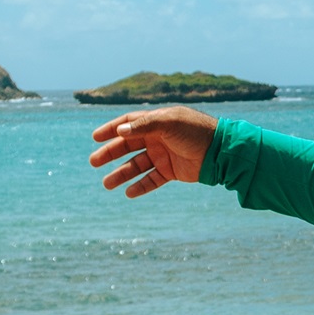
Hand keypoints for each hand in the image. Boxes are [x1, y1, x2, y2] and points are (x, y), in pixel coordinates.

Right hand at [88, 106, 216, 198]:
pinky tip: (128, 193)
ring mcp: (164, 155)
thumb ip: (144, 126)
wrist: (220, 151)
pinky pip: (152, 180)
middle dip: (110, 153)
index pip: (128, 123)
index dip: (111, 129)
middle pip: (128, 146)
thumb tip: (119, 131)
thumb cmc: (195, 131)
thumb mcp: (169, 123)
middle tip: (93, 162)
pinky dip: (140, 186)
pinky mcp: (171, 171)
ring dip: (122, 174)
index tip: (95, 137)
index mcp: (156, 122)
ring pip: (137, 166)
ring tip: (106, 184)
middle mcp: (157, 138)